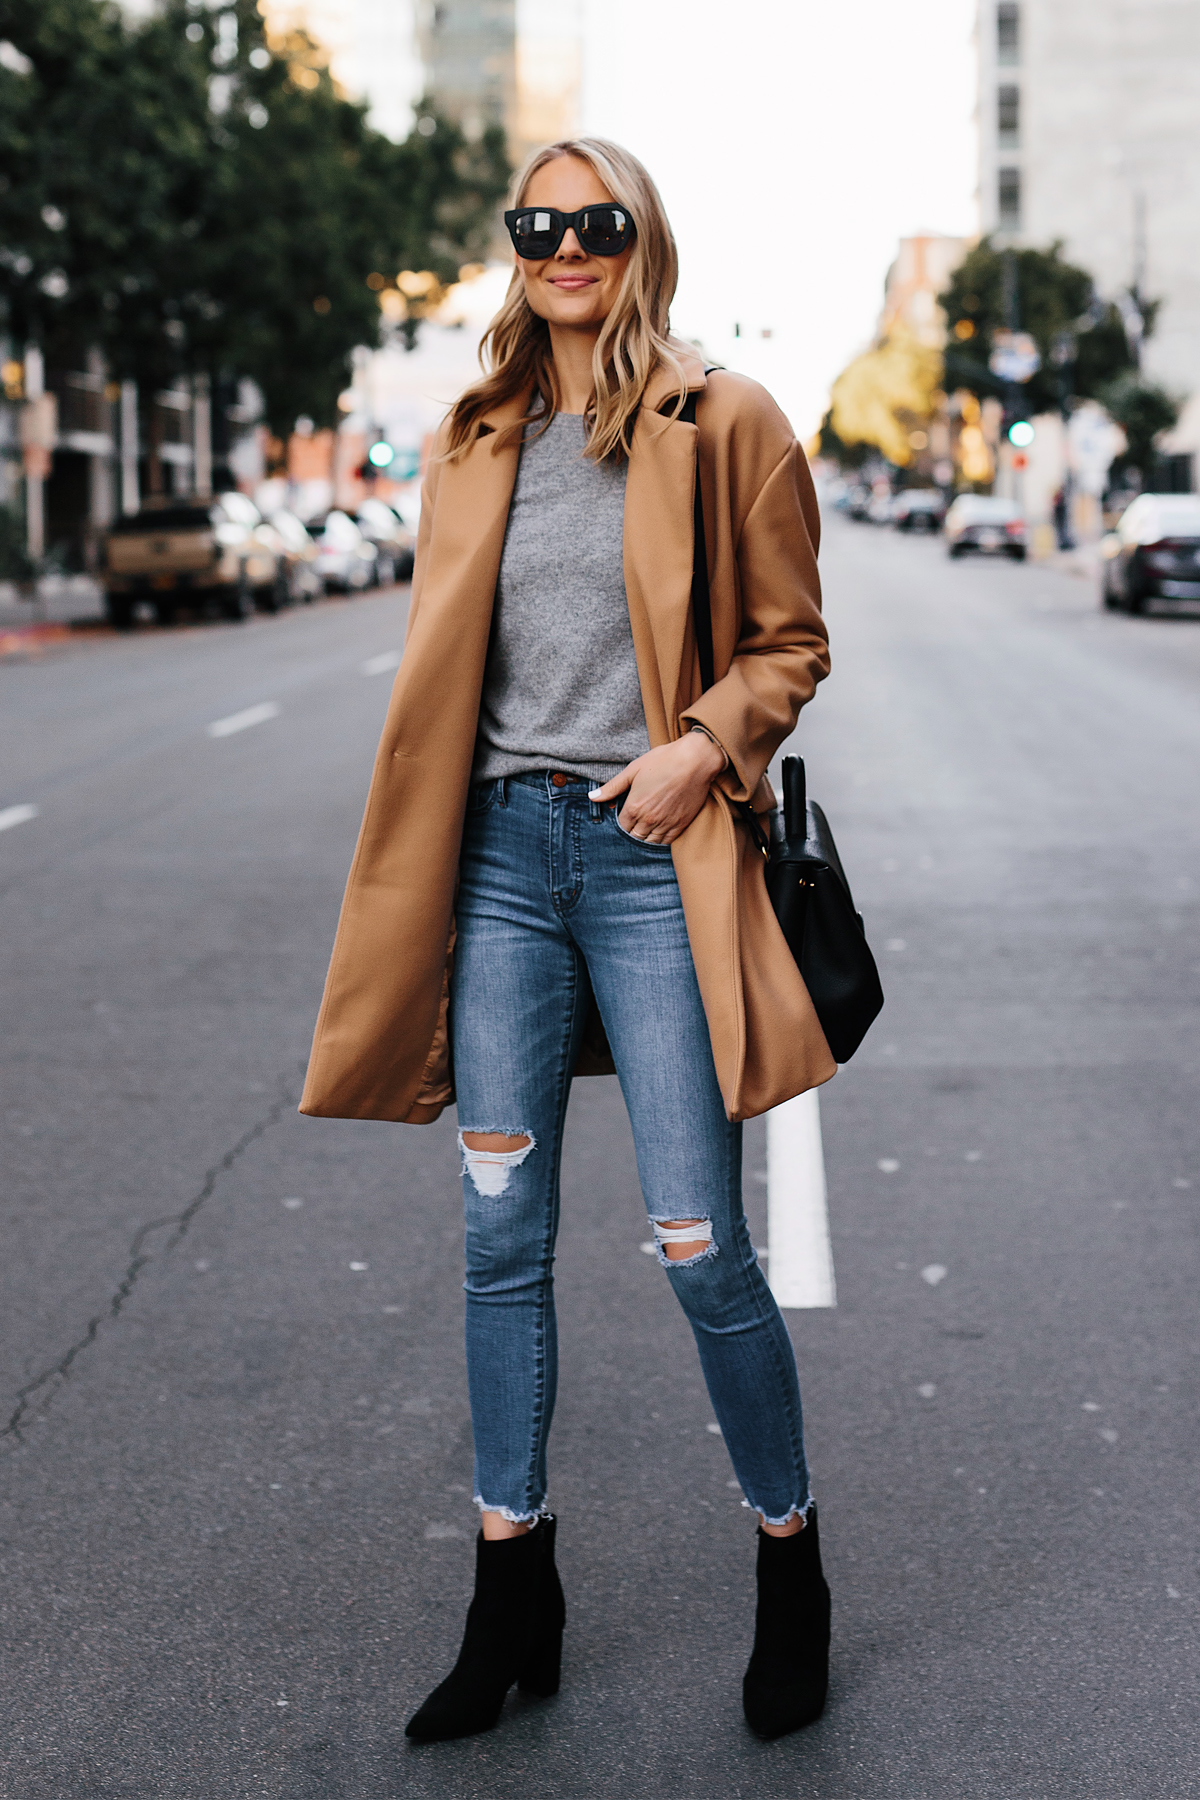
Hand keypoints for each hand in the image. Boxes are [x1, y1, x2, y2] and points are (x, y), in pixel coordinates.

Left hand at [588, 730, 725, 844]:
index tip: (625, 816)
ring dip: (645, 837)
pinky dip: (660, 840)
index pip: (621, 826)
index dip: (621, 822)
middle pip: (634, 836)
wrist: (695, 760)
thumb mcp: (633, 770)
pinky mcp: (681, 824)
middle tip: (634, 824)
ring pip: (650, 842)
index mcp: (634, 807)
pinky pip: (667, 841)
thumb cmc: (663, 761)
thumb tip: (592, 797)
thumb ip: (612, 787)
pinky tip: (659, 832)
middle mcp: (649, 819)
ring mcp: (666, 823)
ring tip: (645, 828)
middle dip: (632, 832)